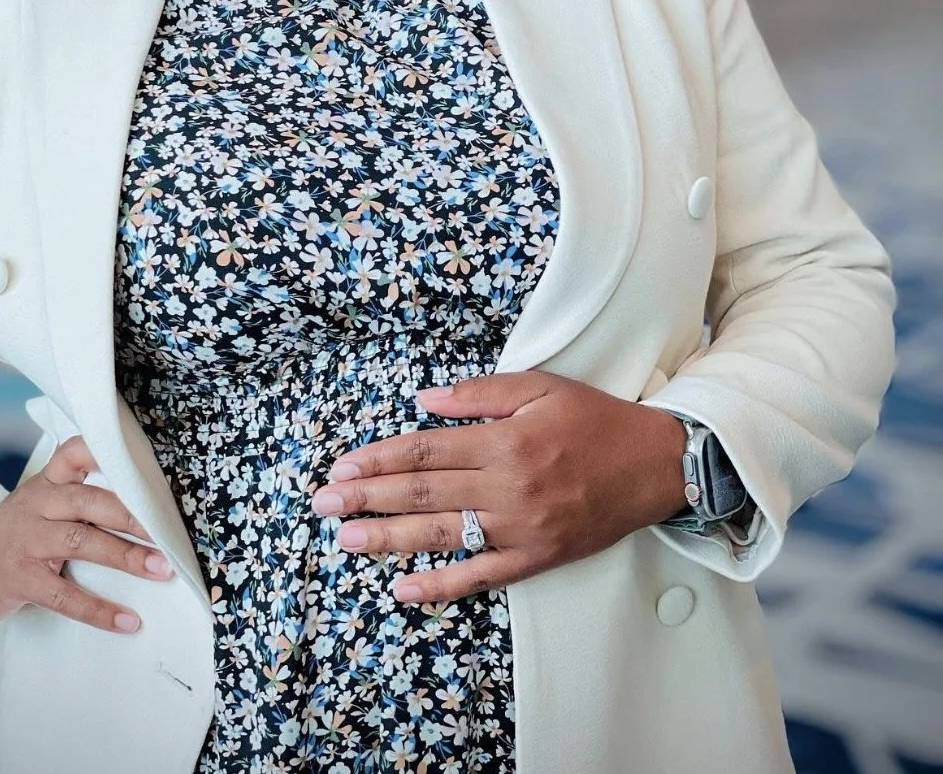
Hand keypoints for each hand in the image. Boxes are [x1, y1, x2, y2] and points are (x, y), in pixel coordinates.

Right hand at [0, 435, 173, 633]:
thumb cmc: (18, 533)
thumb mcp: (43, 503)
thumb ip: (81, 497)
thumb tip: (145, 508)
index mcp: (47, 482)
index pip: (74, 452)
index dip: (103, 450)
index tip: (138, 456)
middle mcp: (38, 504)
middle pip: (89, 500)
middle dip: (132, 514)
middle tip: (167, 529)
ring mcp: (27, 541)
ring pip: (81, 542)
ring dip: (126, 556)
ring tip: (160, 569)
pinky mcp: (21, 578)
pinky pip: (64, 595)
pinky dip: (98, 609)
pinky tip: (126, 620)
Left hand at [310, 370, 685, 603]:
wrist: (654, 466)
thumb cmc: (595, 420)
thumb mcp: (540, 387)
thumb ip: (480, 392)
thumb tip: (424, 399)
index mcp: (503, 441)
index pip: (425, 450)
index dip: (380, 459)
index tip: (343, 465)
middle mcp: (506, 487)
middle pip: (423, 493)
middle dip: (367, 497)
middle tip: (323, 502)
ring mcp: (519, 528)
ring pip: (442, 535)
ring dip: (388, 538)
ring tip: (347, 539)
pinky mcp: (535, 558)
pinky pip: (480, 575)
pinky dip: (440, 586)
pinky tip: (403, 589)